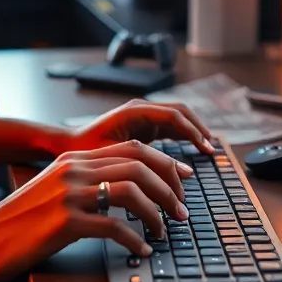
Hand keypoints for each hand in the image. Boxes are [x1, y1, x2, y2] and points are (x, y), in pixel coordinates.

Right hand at [0, 141, 190, 281]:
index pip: (132, 149)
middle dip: (168, 188)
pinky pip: (114, 227)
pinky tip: (141, 249)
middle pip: (138, 165)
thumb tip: (125, 191)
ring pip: (131, 191)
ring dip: (157, 213)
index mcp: (72, 158)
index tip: (182, 181)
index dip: (163, 163)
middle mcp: (73, 169)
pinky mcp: (65, 222)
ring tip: (165, 231)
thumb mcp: (53, 189)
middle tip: (181, 211)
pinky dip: (135, 239)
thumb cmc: (19, 221)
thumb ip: (84, 182)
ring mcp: (69, 194)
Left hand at [63, 98, 213, 155]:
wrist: (69, 145)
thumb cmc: (88, 150)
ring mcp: (143, 115)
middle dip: (198, 129)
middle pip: (180, 113)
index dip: (193, 132)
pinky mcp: (143, 125)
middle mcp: (141, 109)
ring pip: (177, 119)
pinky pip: (170, 126)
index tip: (207, 149)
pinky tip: (192, 150)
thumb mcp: (118, 158)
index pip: (174, 116)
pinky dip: (183, 136)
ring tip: (207, 151)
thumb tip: (184, 172)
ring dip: (193, 132)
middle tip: (212, 149)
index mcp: (135, 111)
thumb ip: (150, 163)